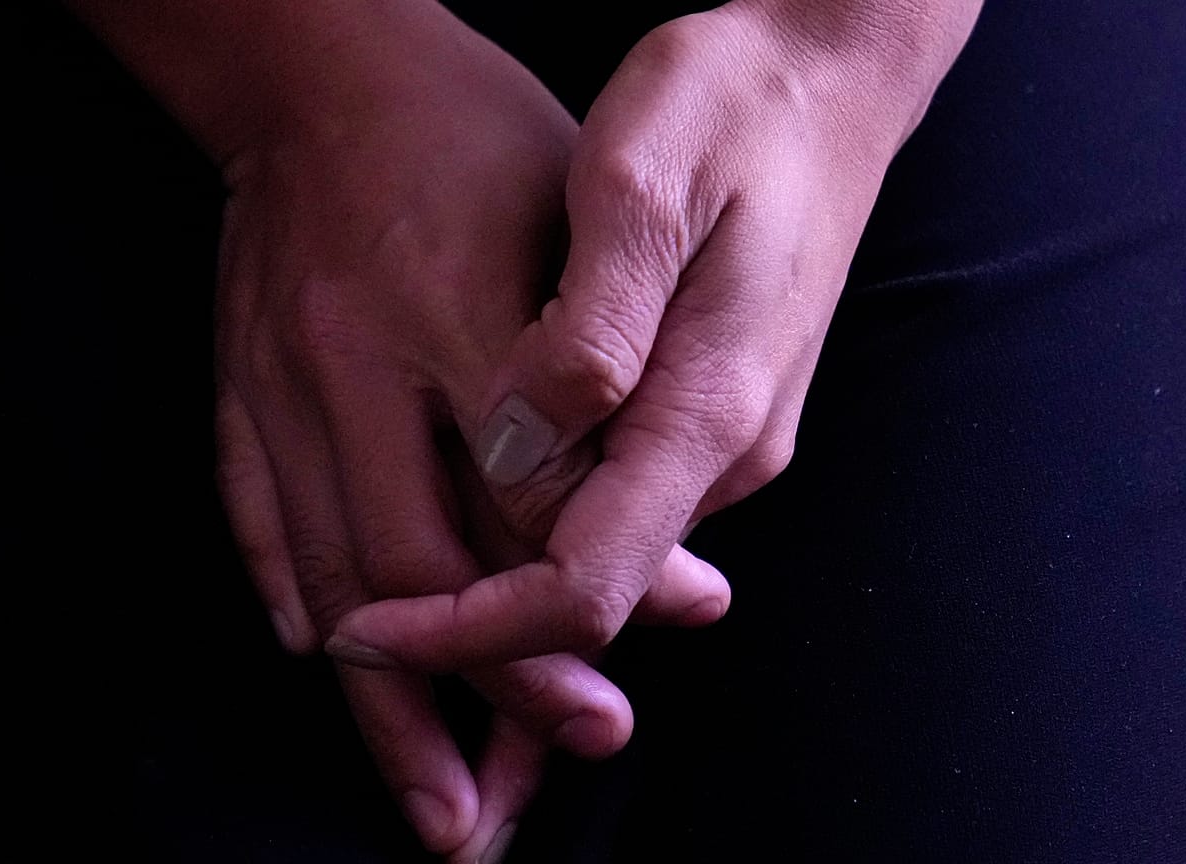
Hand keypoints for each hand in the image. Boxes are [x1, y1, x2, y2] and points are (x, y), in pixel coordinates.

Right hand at [208, 2, 729, 854]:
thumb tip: (677, 573)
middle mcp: (357, 359)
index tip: (602, 707)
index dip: (562, 622)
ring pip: (330, 570)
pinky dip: (289, 593)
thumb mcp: (578, 230)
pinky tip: (323, 661)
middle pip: (415, 566)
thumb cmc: (479, 139)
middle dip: (473, 695)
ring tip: (429, 802)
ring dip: (380, 700)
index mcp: (458, 314)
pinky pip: (250, 510)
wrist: (318, 68)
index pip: (515, 509)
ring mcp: (280, 374)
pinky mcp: (234, 378)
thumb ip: (614, 405)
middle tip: (508, 806)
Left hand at [328, 0, 981, 669]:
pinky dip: (533, 528)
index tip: (368, 635)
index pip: (587, 584)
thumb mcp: (644, 182)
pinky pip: (612, 499)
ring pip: (598, 552)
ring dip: (497, 592)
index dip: (471, 633)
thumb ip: (589, 330)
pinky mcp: (706, 408)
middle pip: (589, 596)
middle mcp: (723, 448)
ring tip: (389, 597)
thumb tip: (522, 443)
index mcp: (705, 405)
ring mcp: (721, 434)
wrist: (828, 77)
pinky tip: (466, 502)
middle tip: (357, 643)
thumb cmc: (734, 104)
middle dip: (474, 643)